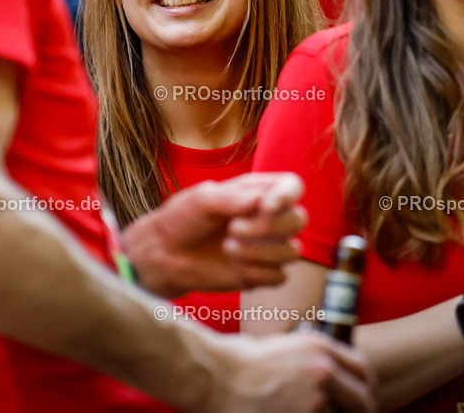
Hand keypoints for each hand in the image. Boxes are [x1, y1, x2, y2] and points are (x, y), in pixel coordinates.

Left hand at [123, 173, 306, 297]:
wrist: (165, 254)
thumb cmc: (182, 218)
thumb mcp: (201, 199)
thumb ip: (232, 197)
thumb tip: (261, 201)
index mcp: (258, 192)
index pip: (293, 186)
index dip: (287, 195)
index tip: (265, 206)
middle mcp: (269, 218)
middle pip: (298, 220)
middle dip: (268, 227)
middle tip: (233, 228)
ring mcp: (268, 247)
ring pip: (293, 251)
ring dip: (261, 252)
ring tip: (228, 248)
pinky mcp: (261, 273)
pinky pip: (280, 276)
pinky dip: (258, 272)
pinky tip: (234, 266)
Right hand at [206, 332, 376, 412]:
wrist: (213, 375)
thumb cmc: (236, 362)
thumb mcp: (278, 348)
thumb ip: (305, 360)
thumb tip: (318, 379)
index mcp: (317, 346)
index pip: (361, 367)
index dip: (364, 384)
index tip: (359, 395)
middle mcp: (323, 368)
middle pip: (363, 397)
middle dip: (361, 409)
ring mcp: (315, 397)